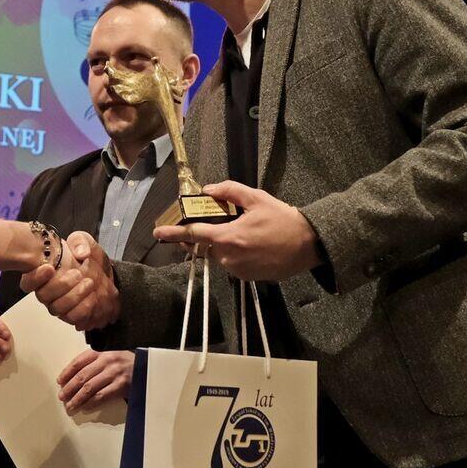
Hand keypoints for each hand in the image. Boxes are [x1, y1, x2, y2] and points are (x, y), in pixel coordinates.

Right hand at [19, 231, 119, 330]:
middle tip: (78, 274)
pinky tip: (93, 296)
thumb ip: (80, 241)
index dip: (35, 277)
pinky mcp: (72, 315)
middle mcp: (48, 292)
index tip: (50, 268)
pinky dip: (83, 308)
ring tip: (89, 283)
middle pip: (42, 296)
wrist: (106, 277)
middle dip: (61, 285)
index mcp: (44, 274)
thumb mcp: (85, 242)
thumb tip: (80, 253)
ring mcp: (59, 305)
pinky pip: (72, 318)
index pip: (28, 282)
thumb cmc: (88, 259)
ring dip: (73, 296)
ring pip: (56, 309)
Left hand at [57, 349, 134, 414]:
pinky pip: (101, 396)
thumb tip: (72, 377)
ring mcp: (114, 373)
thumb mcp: (110, 356)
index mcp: (101, 352)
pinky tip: (84, 407)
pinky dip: (90, 403)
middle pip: (82, 376)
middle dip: (69, 388)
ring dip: (77, 398)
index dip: (67, 372)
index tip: (60, 381)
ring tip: (70, 406)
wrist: (147, 368)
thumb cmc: (125, 363)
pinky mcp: (121, 385)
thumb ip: (94, 362)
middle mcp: (107, 361)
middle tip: (61, 397)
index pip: (79, 361)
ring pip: (89, 388)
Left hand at [154, 181, 320, 280]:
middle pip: (206, 246)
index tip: (158, 234)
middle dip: (204, 236)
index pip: (194, 235)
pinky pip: (232, 264)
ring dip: (223, 244)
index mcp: (228, 238)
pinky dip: (234, 254)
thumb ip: (229, 191)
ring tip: (243, 231)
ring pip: (219, 255)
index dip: (173, 234)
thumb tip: (208, 189)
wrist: (309, 245)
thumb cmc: (283, 220)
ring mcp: (237, 270)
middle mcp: (229, 258)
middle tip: (214, 223)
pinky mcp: (247, 278)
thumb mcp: (257, 199)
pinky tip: (251, 244)